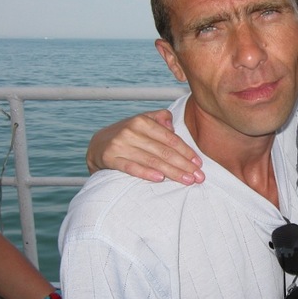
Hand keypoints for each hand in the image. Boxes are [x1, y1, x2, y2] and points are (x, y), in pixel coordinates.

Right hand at [86, 110, 203, 184]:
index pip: (170, 139)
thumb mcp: (144, 121)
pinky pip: (131, 168)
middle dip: (184, 165)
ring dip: (172, 172)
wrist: (98, 144)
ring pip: (152, 161)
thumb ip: (160, 118)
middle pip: (164, 151)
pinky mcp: (110, 158)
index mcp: (142, 121)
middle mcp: (131, 131)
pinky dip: (146, 173)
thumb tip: (172, 124)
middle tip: (199, 177)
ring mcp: (120, 145)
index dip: (186, 151)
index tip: (199, 163)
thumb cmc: (129, 134)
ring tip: (187, 180)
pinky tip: (160, 179)